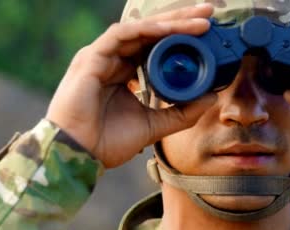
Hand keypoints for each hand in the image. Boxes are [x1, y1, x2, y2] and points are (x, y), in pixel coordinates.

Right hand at [46, 4, 216, 168]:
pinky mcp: (90, 58)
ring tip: (198, 22)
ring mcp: (100, 57)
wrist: (77, 156)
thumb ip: (181, 113)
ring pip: (138, 29)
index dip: (179, 38)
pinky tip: (169, 30)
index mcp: (122, 74)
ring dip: (169, 23)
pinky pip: (121, 35)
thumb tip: (211, 98)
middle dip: (180, 21)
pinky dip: (146, 30)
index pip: (153, 47)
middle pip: (149, 33)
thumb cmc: (105, 143)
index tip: (207, 35)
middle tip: (209, 14)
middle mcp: (111, 61)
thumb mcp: (153, 126)